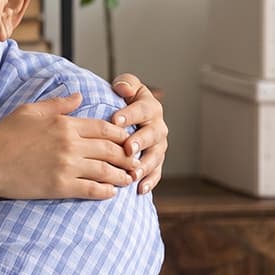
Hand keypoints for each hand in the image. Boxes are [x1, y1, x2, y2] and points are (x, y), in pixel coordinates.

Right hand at [0, 93, 138, 199]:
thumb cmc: (4, 135)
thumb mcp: (29, 111)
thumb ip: (57, 104)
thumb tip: (79, 95)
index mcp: (64, 123)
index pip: (105, 128)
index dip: (121, 135)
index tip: (128, 141)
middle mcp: (70, 144)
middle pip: (111, 149)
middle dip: (127, 156)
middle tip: (135, 162)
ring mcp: (66, 166)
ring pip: (106, 171)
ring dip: (122, 175)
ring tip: (129, 179)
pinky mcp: (60, 186)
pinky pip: (92, 189)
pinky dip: (106, 192)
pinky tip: (111, 193)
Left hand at [110, 74, 167, 194]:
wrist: (129, 115)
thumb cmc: (123, 99)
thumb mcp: (125, 86)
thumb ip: (126, 84)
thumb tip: (123, 88)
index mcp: (150, 107)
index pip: (141, 109)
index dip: (129, 115)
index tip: (115, 120)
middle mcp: (157, 126)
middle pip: (152, 134)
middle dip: (140, 141)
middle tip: (128, 149)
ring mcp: (158, 145)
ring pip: (155, 156)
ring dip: (145, 165)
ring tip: (133, 173)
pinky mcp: (156, 161)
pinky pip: (156, 172)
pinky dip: (150, 181)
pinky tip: (141, 189)